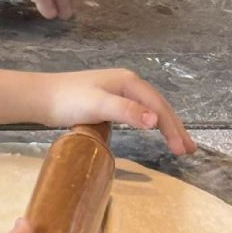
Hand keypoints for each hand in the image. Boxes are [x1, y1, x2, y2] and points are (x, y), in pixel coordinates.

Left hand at [35, 68, 194, 156]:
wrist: (42, 97)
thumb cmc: (68, 100)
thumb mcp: (98, 105)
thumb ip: (126, 111)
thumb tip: (155, 121)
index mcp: (128, 81)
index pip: (158, 106)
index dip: (172, 127)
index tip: (182, 150)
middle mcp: (126, 83)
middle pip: (157, 105)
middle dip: (175, 127)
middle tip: (189, 150)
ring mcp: (118, 91)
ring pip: (149, 108)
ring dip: (165, 125)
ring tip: (179, 143)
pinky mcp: (109, 101)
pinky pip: (139, 112)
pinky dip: (150, 123)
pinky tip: (152, 130)